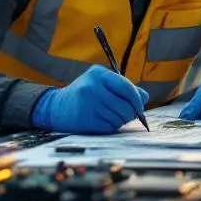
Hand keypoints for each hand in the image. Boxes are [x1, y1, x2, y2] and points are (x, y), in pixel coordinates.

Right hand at [31, 66, 148, 134]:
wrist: (56, 107)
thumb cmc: (84, 94)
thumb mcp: (101, 83)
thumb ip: (123, 87)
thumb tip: (144, 97)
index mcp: (98, 74)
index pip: (126, 87)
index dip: (137, 100)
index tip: (140, 108)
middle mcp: (93, 87)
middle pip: (126, 106)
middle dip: (130, 113)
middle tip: (126, 115)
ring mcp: (89, 104)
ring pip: (119, 118)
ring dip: (120, 121)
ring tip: (111, 116)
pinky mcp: (86, 120)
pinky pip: (110, 127)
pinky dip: (110, 127)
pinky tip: (102, 121)